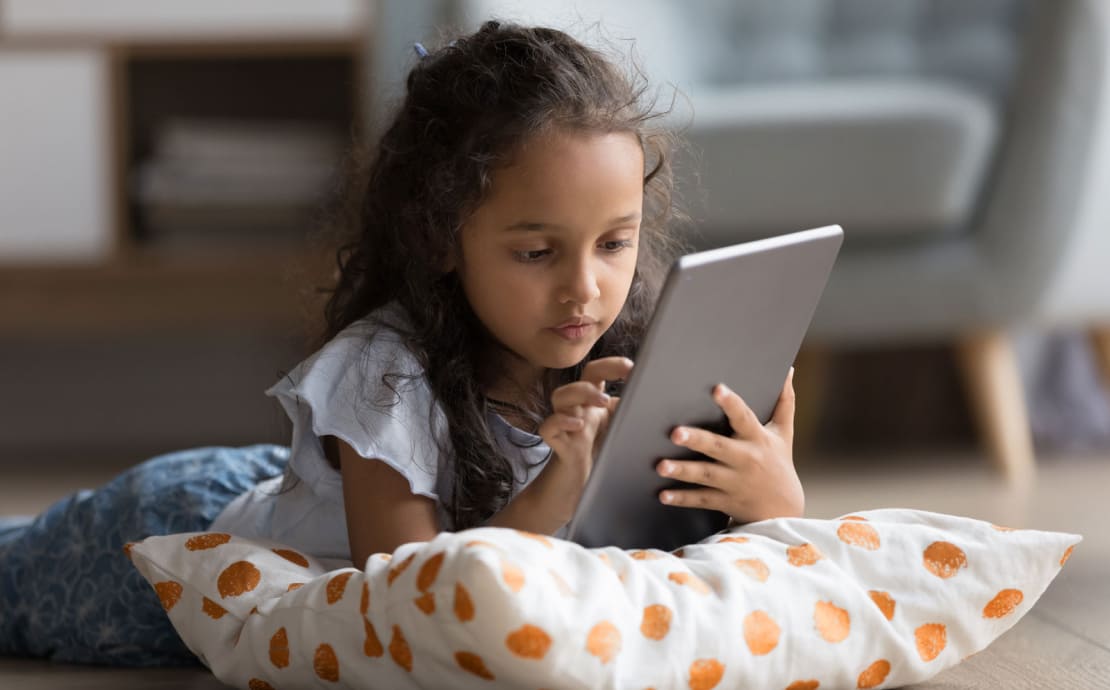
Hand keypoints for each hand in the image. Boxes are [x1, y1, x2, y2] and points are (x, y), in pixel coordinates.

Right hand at [532, 356, 632, 521]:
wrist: (577, 490)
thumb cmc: (600, 459)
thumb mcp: (619, 433)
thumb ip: (630, 416)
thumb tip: (658, 403)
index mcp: (592, 404)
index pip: (596, 373)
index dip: (611, 365)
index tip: (632, 367)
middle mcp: (578, 410)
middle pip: (580, 378)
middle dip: (600, 371)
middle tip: (624, 373)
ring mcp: (565, 425)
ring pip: (559, 396)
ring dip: (581, 392)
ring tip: (603, 400)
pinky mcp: (556, 444)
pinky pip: (548, 426)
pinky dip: (560, 421)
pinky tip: (578, 424)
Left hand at [655, 368, 803, 523]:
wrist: (783, 511)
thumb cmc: (779, 462)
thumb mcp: (784, 433)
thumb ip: (784, 401)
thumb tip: (788, 369)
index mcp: (757, 439)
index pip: (744, 417)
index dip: (731, 403)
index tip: (717, 389)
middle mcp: (745, 460)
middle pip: (718, 448)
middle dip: (697, 440)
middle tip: (674, 433)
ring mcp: (734, 482)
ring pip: (706, 475)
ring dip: (683, 471)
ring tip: (661, 465)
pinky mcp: (724, 501)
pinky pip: (701, 499)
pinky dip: (682, 499)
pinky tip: (662, 495)